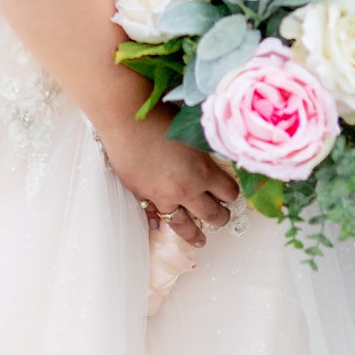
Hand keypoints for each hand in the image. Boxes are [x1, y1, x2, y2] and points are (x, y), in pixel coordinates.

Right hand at [103, 112, 239, 248]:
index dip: (231, 192)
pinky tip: (163, 224)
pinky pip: (155, 215)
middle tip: (221, 217)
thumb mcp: (192, 134)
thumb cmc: (158, 115)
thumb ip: (204, 152)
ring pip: (184, 225)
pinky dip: (161, 221)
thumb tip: (214, 160)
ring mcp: (162, 196)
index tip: (230, 192)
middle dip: (221, 217)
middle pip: (213, 215)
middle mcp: (186, 190)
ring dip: (195, 234)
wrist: (123, 117)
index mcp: (204, 172)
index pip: (229, 193)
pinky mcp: (141, 194)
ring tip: (200, 239)